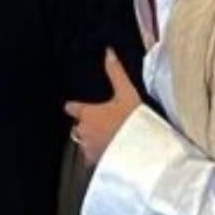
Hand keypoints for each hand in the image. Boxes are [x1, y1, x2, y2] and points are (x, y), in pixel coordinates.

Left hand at [64, 49, 143, 167]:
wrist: (142, 149)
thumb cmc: (133, 120)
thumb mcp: (126, 92)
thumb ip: (115, 72)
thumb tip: (108, 52)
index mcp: (88, 113)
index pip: (72, 108)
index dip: (74, 107)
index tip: (73, 107)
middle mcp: (84, 131)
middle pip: (79, 127)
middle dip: (88, 126)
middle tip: (106, 124)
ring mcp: (89, 148)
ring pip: (85, 143)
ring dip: (94, 141)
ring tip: (111, 139)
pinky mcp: (97, 162)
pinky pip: (93, 158)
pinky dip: (100, 155)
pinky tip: (113, 153)